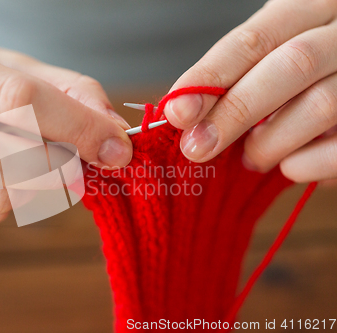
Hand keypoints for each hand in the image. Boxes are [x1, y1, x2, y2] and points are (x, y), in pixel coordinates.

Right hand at [0, 39, 131, 229]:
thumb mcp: (7, 65)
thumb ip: (66, 90)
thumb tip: (113, 132)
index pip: (14, 99)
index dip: (75, 125)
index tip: (115, 145)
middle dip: (55, 165)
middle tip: (79, 162)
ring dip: (32, 186)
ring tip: (30, 160)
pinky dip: (6, 200)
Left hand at [163, 0, 336, 182]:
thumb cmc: (303, 77)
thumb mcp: (272, 58)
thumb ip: (238, 79)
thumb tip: (186, 115)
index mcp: (309, 8)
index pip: (252, 40)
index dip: (210, 77)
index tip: (177, 112)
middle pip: (290, 65)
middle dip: (235, 113)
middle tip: (198, 148)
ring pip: (320, 105)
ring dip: (270, 143)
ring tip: (252, 159)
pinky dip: (305, 165)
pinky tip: (290, 166)